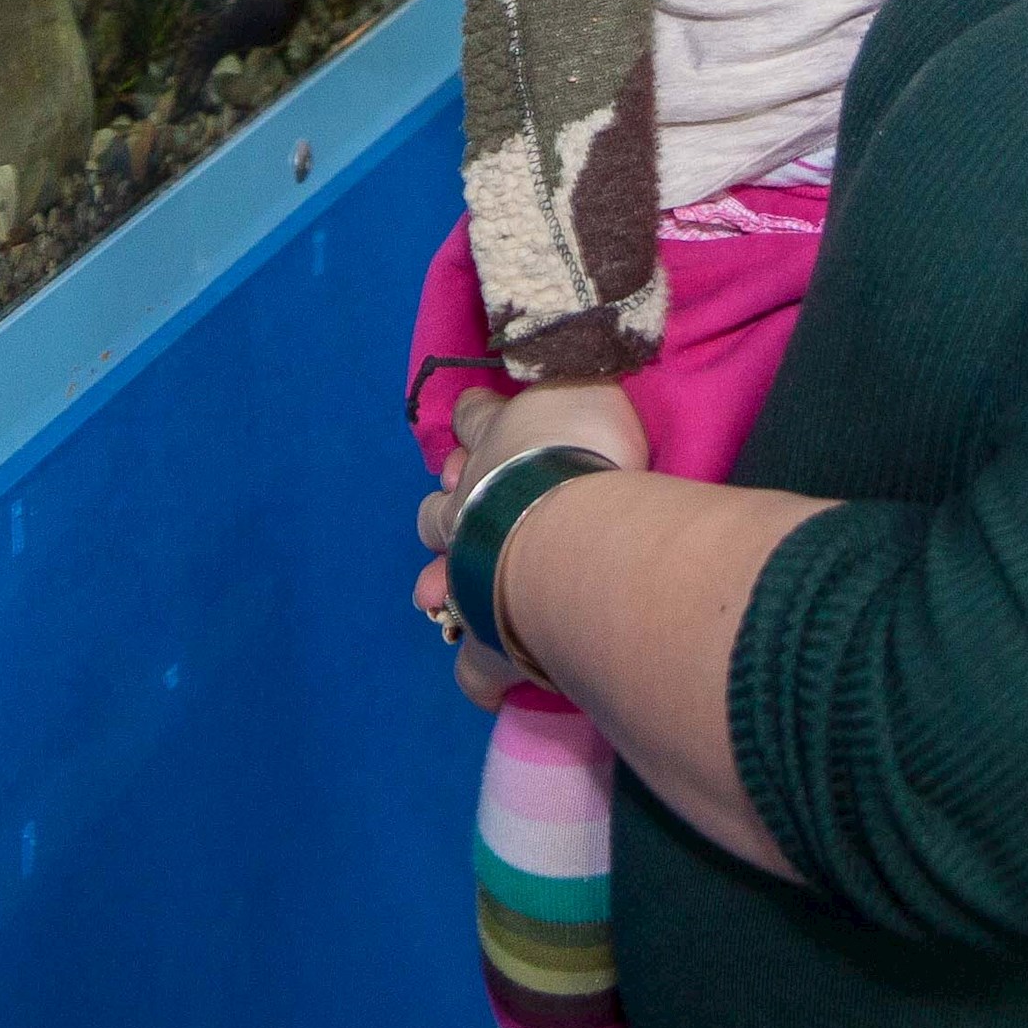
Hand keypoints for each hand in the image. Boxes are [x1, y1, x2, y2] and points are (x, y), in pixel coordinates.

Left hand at [412, 379, 646, 706]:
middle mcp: (468, 504)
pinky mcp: (485, 633)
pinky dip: (480, 674)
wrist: (568, 528)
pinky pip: (476, 668)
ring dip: (442, 582)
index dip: (477, 418)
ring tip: (448, 592)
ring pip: (438, 576)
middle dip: (447, 509)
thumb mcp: (589, 389)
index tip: (479, 417)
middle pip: (438, 505)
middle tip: (465, 514)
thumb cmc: (582, 453)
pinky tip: (490, 683)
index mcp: (494, 444)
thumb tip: (577, 343)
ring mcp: (469, 571)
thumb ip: (581, 377)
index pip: (476, 418)